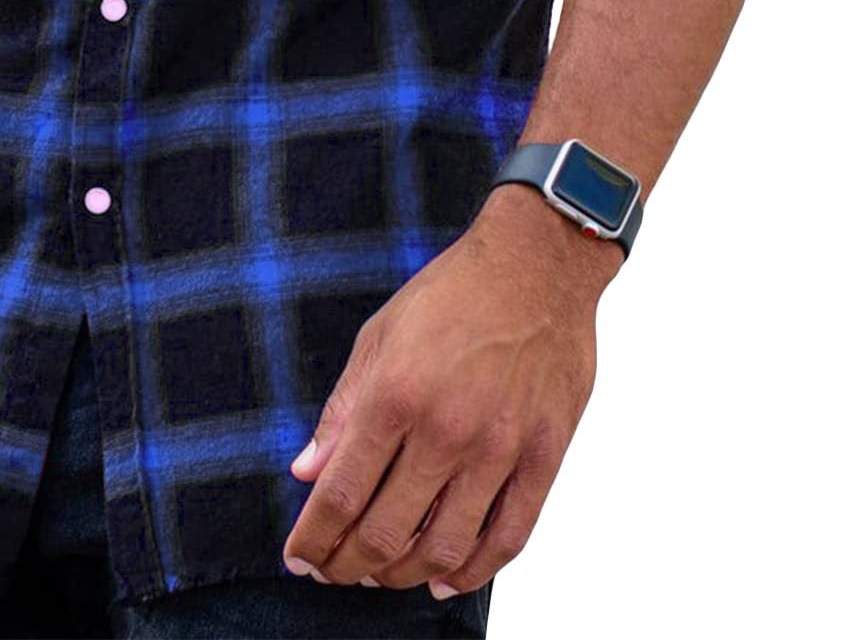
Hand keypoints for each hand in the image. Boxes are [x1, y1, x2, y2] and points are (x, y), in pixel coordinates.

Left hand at [281, 184, 619, 595]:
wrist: (536, 264)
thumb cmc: (452, 292)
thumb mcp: (378, 335)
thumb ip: (341, 409)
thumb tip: (305, 471)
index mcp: (396, 393)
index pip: (342, 493)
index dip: (314, 538)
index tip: (299, 558)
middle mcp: (446, 428)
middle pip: (387, 531)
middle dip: (348, 565)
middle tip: (333, 572)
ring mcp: (500, 447)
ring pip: (444, 548)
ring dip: (402, 576)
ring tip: (380, 576)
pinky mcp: (544, 456)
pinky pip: (509, 537)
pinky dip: (472, 572)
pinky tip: (444, 580)